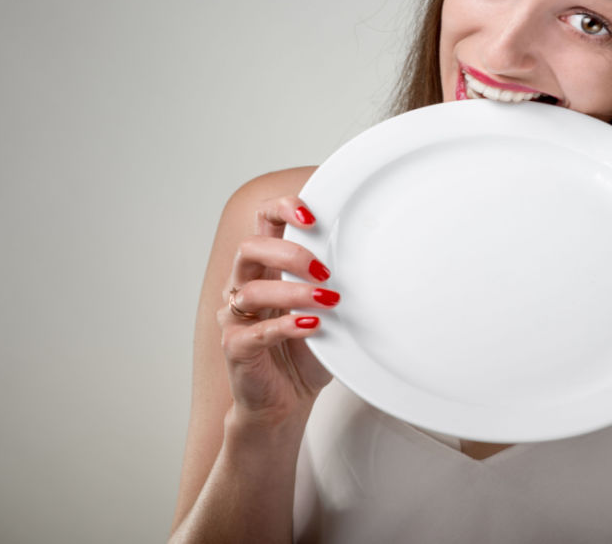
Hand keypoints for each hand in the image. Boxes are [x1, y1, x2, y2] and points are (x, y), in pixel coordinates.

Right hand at [218, 196, 335, 428]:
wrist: (286, 402)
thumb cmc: (306, 352)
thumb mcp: (327, 310)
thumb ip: (336, 283)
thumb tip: (375, 261)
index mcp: (266, 268)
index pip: (263, 222)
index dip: (282, 209)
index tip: (312, 217)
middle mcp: (244, 286)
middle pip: (250, 248)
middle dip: (290, 253)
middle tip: (324, 270)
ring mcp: (236, 317)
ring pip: (251, 289)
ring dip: (294, 292)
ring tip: (328, 301)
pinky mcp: (236, 348)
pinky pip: (255, 331)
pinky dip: (286, 325)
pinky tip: (312, 326)